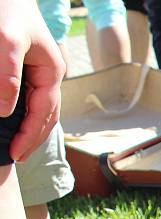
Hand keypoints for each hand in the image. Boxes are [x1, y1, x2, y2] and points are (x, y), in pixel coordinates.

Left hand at [0, 0, 65, 161]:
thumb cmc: (6, 11)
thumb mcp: (5, 41)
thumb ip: (8, 77)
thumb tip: (6, 111)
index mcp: (52, 71)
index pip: (44, 113)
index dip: (29, 136)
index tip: (15, 154)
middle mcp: (49, 74)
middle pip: (47, 115)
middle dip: (34, 138)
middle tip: (18, 157)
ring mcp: (40, 71)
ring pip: (39, 107)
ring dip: (30, 129)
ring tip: (19, 146)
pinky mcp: (28, 67)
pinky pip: (29, 97)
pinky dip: (24, 114)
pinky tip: (14, 121)